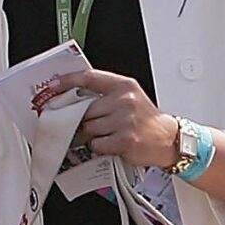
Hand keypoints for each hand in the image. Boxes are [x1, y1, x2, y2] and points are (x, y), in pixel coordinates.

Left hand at [66, 70, 180, 168]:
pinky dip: (99, 146)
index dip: (68, 81)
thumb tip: (73, 96)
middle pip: (85, 108)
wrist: (170, 140)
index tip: (54, 85)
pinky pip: (97, 143)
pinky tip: (111, 144)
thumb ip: (105, 94)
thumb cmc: (146, 120)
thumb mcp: (129, 97)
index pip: (89, 77)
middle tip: (85, 123)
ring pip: (90, 127)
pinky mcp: (125, 140)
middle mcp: (125, 101)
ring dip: (92, 134)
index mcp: (124, 86)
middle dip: (82, 118)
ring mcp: (125, 121)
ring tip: (106, 134)